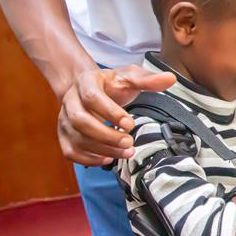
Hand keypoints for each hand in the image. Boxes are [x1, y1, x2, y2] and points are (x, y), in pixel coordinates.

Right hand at [58, 65, 175, 165]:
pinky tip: (108, 158)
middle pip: (80, 121)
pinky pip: (70, 151)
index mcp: (85, 82)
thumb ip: (148, 79)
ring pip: (76, 138)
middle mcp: (70, 101)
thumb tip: (170, 79)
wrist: (87, 88)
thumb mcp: (129, 76)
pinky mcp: (64, 135)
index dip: (110, 112)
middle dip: (106, 136)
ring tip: (126, 152)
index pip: (92, 97)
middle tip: (129, 143)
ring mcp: (64, 119)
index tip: (131, 124)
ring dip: (102, 149)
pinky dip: (88, 159)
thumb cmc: (111, 83)